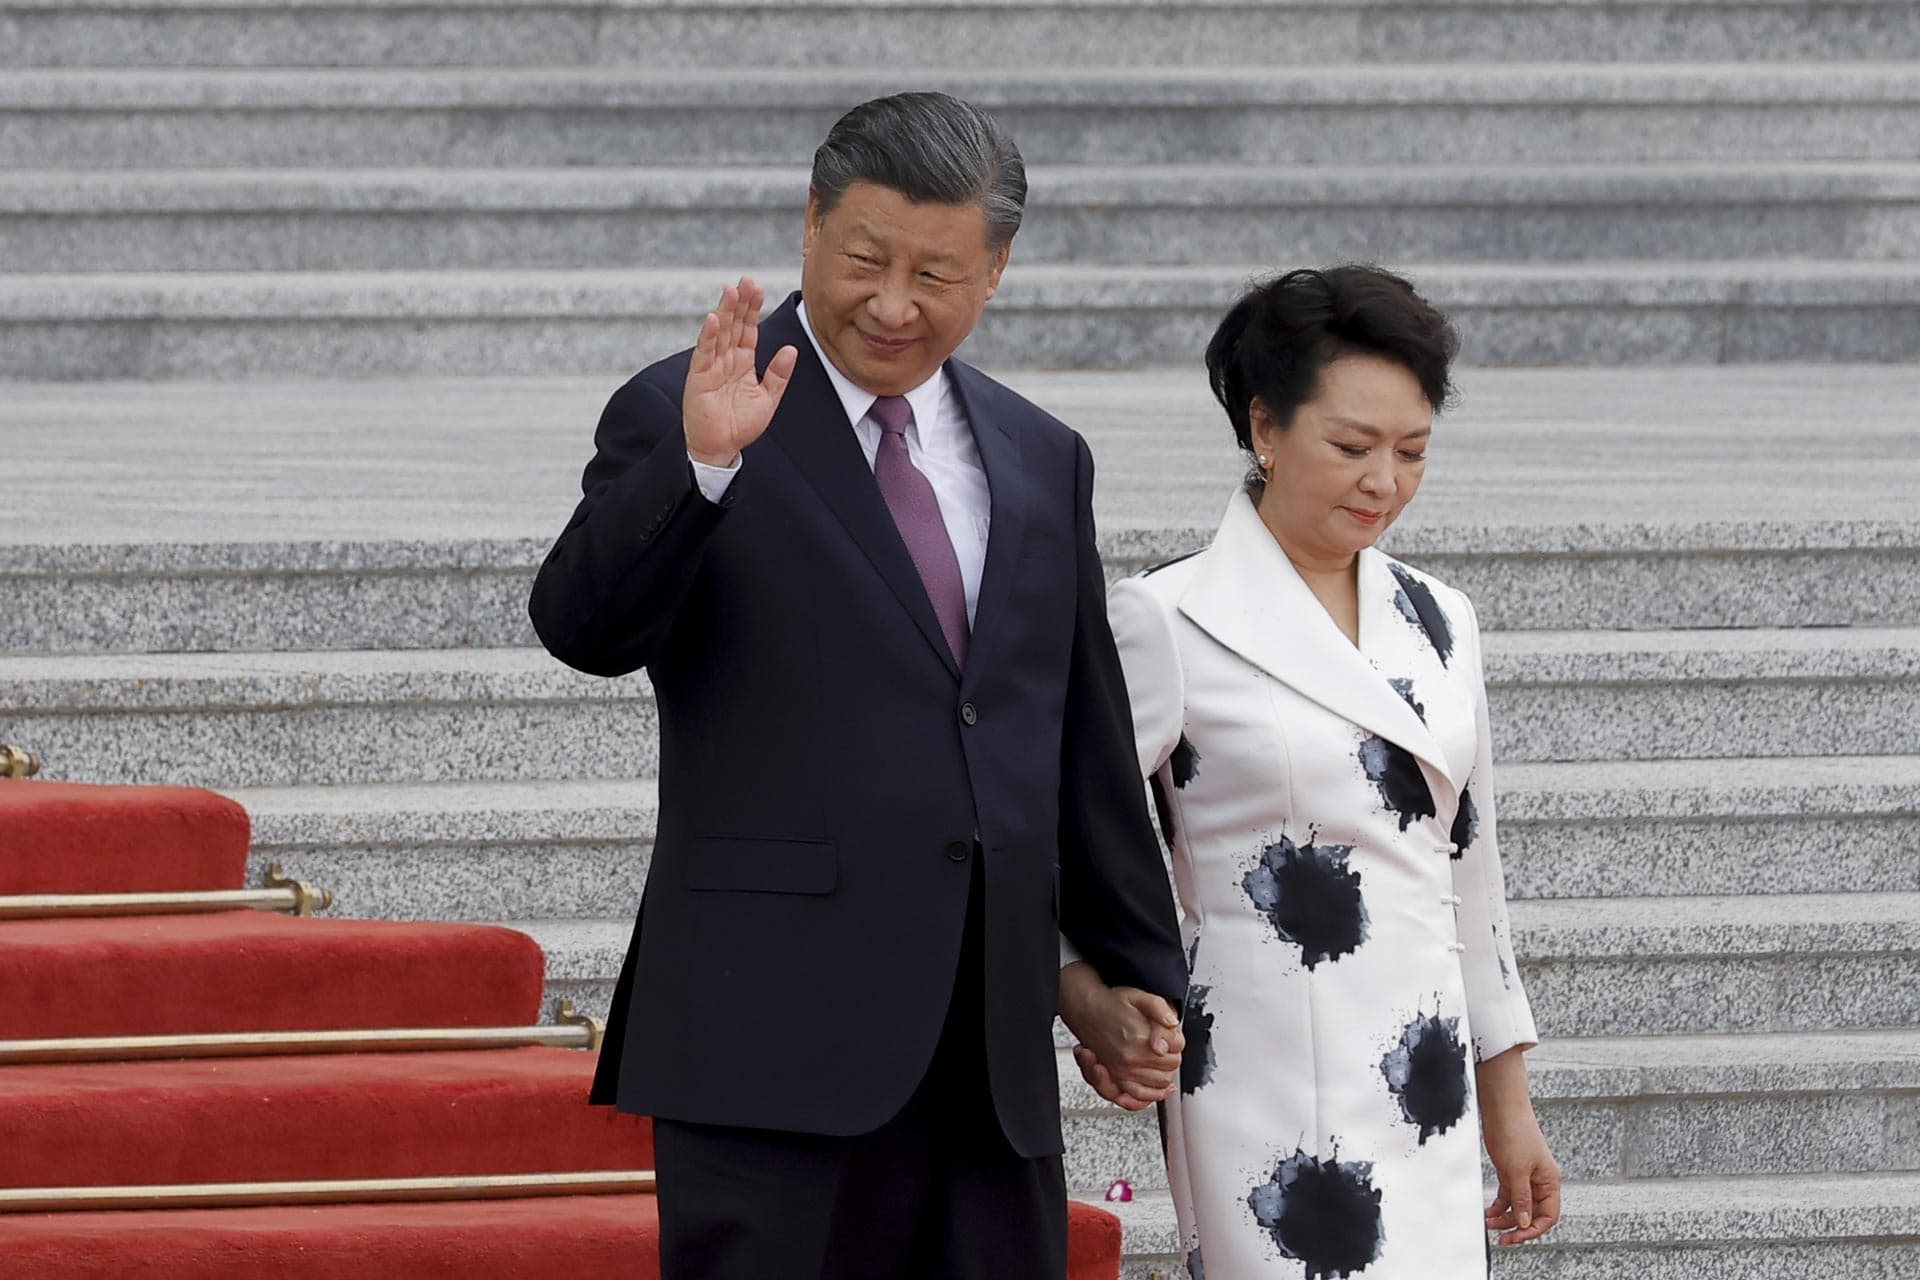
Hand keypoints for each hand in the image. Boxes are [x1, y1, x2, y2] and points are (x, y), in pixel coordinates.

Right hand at [682, 276, 798, 467]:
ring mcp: (712, 366)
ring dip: (725, 312)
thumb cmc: (741, 425)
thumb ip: (779, 375)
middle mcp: (727, 359)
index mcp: (743, 362)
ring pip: (719, 333)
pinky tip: (713, 319)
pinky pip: (704, 353)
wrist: (721, 448)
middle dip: (740, 302)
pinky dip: (708, 336)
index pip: (748, 329)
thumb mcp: (768, 399)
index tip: (757, 288)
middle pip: (734, 325)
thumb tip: (791, 349)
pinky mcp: (699, 377)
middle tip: (746, 280)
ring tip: (731, 291)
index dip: (753, 309)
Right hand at [1059, 962, 1183, 1111]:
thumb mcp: (1138, 996)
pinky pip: (1139, 1096)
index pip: (1177, 1046)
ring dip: (1166, 1072)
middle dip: (1174, 1054)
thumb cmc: (1111, 1003)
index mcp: (1140, 1037)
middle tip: (1167, 1044)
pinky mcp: (1116, 1079)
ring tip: (1164, 1062)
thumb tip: (1173, 1023)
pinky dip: (1152, 1095)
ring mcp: (1123, 1071)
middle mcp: (1131, 1058)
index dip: (1177, 1038)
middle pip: (1171, 1065)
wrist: (1086, 1010)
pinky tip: (1160, 1089)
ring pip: (1160, 1082)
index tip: (1172, 1032)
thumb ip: (1159, 1008)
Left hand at [1478, 1048, 1560, 1245]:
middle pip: (1533, 1213)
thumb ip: (1522, 1198)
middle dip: (1517, 1226)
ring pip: (1518, 1206)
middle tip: (1500, 1237)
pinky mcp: (1511, 1171)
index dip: (1534, 1229)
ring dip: (1505, 1217)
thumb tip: (1525, 1223)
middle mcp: (1540, 1181)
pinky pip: (1508, 1195)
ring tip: (1489, 1224)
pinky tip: (1489, 1213)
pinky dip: (1499, 1205)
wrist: (1501, 1108)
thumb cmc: (1515, 1132)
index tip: (1516, 1237)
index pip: (1548, 1215)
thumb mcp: (1517, 1170)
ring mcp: (1525, 1176)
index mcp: (1550, 1181)